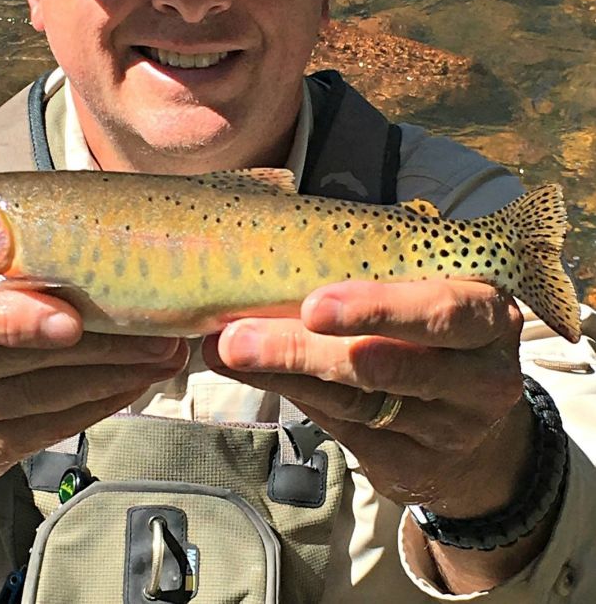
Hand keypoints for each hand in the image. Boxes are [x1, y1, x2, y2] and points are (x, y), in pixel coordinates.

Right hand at [0, 266, 187, 482]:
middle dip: (97, 347)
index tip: (72, 319)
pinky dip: (95, 408)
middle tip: (157, 332)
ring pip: (35, 400)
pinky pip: (42, 432)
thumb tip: (75, 225)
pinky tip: (130, 386)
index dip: (13, 319)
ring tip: (160, 356)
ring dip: (110, 378)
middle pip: (11, 361)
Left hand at [203, 278, 531, 518]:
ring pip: (354, 401)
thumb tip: (290, 247)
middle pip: (385, 365)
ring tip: (224, 350)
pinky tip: (250, 374)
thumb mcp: (439, 298)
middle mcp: (480, 379)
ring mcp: (449, 430)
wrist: (486, 438)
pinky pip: (342, 428)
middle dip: (304, 350)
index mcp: (489, 317)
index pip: (439, 312)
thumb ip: (390, 276)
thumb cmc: (445, 339)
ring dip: (281, 373)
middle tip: (238, 337)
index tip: (312, 306)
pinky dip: (290, 397)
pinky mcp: (413, 466)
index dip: (376, 309)